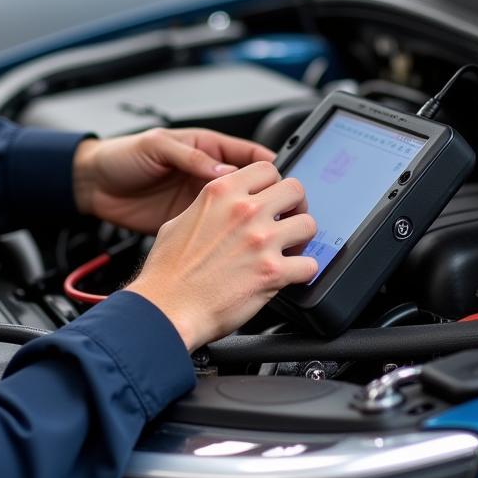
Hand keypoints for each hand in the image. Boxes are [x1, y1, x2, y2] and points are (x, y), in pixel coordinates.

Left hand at [72, 127, 274, 235]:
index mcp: (208, 150)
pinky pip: (218, 232)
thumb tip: (227, 172)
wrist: (93, 186)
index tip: (289, 183)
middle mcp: (210, 178)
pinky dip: (232, 241)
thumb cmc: (123, 156)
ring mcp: (202, 204)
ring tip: (271, 234)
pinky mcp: (190, 225)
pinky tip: (242, 249)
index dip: (274, 168)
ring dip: (255, 223)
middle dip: (273, 199)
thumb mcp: (157, 147)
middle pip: (254, 188)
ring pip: (241, 214)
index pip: (251, 156)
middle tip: (288, 213)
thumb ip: (192, 157)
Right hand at [127, 161, 317, 349]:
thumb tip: (221, 210)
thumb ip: (209, 208)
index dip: (273, 184)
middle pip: (295, 189)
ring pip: (309, 224)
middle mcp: (244, 211)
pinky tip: (291, 275)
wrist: (167, 308)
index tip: (272, 197)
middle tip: (288, 220)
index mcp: (222, 192)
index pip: (267, 168)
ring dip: (301, 238)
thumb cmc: (167, 271)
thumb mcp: (179, 221)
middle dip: (295, 206)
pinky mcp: (273, 272)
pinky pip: (310, 265)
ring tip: (290, 249)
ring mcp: (261, 240)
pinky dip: (303, 272)